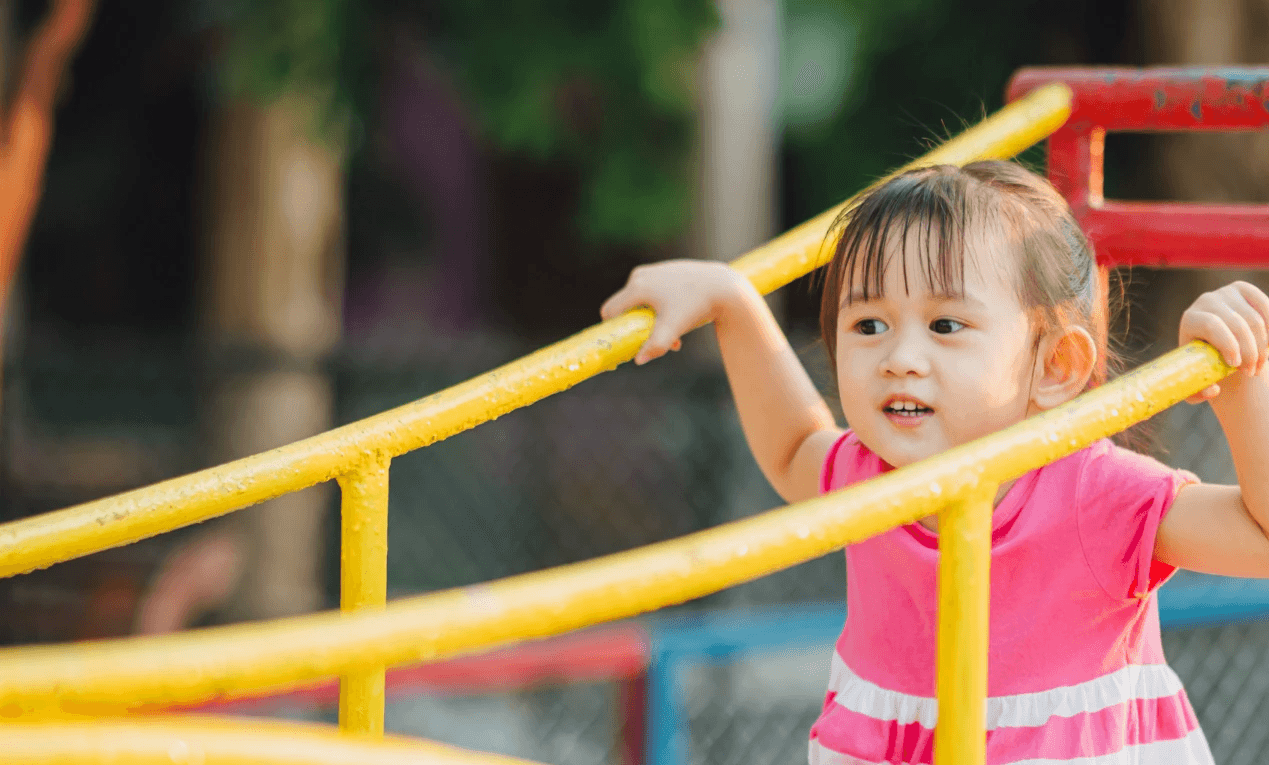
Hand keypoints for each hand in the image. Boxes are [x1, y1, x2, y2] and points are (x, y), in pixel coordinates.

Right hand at [600, 260, 744, 364]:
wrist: (724, 287)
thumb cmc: (697, 307)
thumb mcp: (674, 328)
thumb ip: (655, 346)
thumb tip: (638, 360)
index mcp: (638, 286)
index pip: (610, 310)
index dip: (615, 329)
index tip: (629, 341)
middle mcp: (641, 275)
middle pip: (626, 307)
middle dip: (639, 326)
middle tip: (662, 339)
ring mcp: (654, 270)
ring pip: (641, 301)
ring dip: (653, 319)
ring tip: (676, 331)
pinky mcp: (665, 271)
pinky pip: (653, 293)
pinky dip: (662, 307)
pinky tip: (681, 314)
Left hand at [1179, 281, 1268, 402]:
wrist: (1218, 345)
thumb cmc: (1205, 364)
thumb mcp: (1197, 381)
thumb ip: (1197, 393)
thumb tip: (1213, 390)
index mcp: (1190, 319)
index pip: (1212, 325)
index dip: (1229, 345)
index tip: (1237, 366)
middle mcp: (1206, 300)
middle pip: (1236, 324)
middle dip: (1249, 352)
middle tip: (1251, 372)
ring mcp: (1227, 292)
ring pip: (1255, 319)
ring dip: (1262, 346)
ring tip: (1258, 365)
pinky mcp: (1245, 290)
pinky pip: (1267, 308)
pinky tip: (1268, 346)